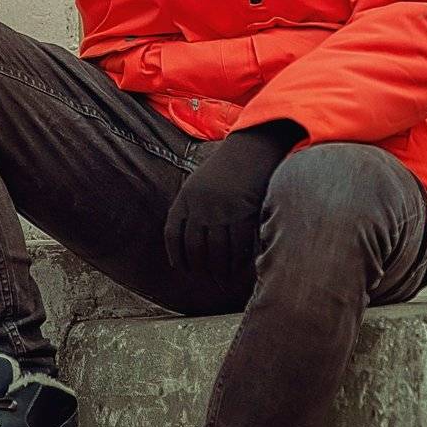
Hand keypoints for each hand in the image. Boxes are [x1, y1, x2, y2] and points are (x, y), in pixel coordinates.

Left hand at [164, 119, 304, 282]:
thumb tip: (189, 236)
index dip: (176, 255)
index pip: (173, 234)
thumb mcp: (199, 181)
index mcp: (186, 197)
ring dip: (219, 270)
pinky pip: (239, 246)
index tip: (182, 267)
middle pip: (195, 247)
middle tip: (206, 279)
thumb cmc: (227, 166)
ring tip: (222, 279)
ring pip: (217, 251)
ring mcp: (222, 211)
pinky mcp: (244, 214)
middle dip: (200, 267)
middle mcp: (201, 206)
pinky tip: (238, 269)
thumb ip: (192, 206)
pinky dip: (238, 262)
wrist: (252, 147)